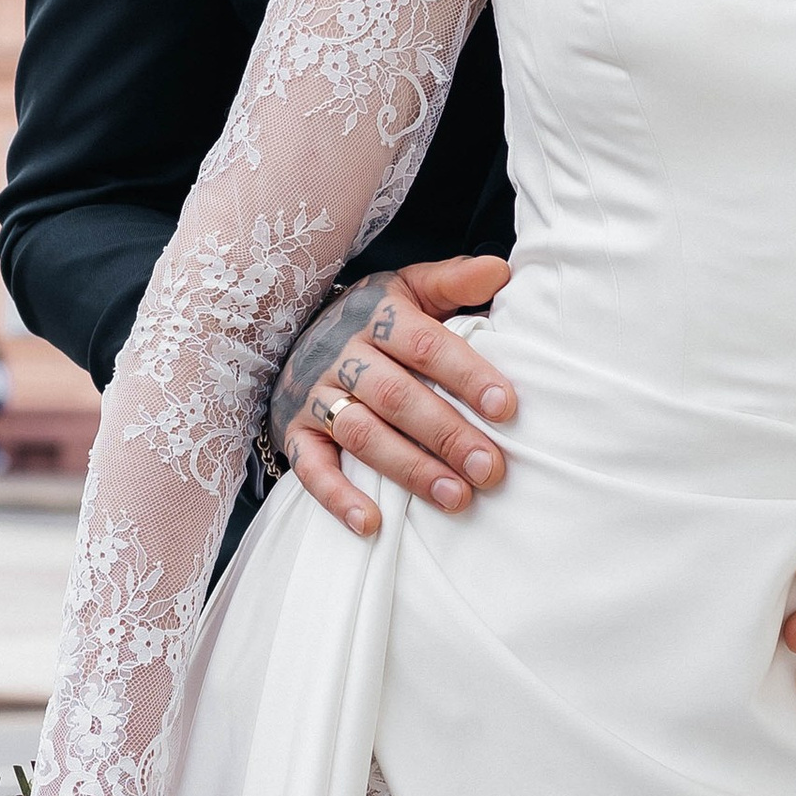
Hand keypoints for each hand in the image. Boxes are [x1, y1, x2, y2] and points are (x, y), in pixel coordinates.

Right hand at [272, 258, 517, 537]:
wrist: (289, 331)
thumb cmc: (374, 318)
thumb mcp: (412, 289)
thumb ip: (455, 282)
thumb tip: (502, 271)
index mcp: (378, 315)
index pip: (424, 343)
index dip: (465, 374)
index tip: (506, 407)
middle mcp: (341, 353)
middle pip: (396, 396)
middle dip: (446, 434)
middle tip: (491, 469)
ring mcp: (314, 395)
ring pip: (361, 434)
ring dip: (409, 469)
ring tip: (456, 498)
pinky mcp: (293, 432)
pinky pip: (311, 468)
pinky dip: (338, 497)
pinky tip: (372, 524)